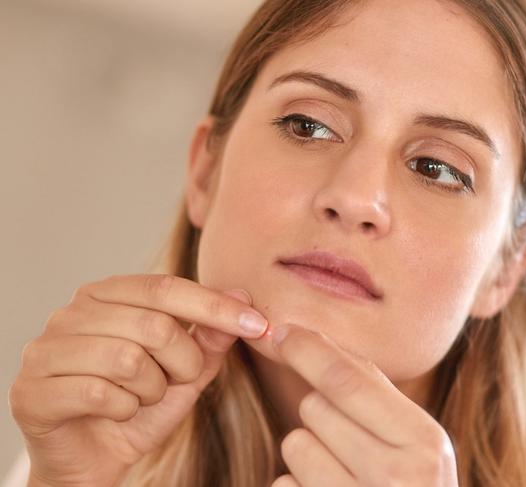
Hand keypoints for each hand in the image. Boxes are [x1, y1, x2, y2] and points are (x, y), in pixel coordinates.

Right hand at [8, 274, 267, 486]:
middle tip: (176, 381)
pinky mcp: (32, 389)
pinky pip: (100, 394)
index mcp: (108, 293)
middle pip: (154, 324)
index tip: (260, 324)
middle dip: (182, 363)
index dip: (217, 306)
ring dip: (151, 390)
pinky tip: (117, 413)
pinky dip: (124, 410)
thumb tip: (242, 295)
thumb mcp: (185, 371)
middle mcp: (73, 311)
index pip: (167, 287)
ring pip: (128, 360)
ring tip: (142, 397)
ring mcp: (47, 348)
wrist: (92, 459)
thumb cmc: (138, 406)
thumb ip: (210, 336)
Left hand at [269, 324, 458, 486]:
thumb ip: (375, 392)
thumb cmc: (414, 486)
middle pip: (315, 408)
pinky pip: (284, 483)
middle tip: (348, 438)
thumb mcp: (417, 441)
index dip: (308, 350)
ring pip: (295, 444)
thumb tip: (315, 338)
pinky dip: (299, 486)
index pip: (348, 380)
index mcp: (424, 442)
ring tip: (343, 473)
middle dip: (320, 412)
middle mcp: (394, 477)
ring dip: (308, 451)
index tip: (280, 331)